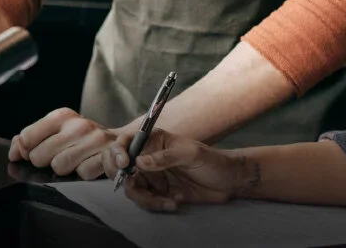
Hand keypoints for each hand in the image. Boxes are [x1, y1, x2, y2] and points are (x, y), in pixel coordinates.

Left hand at [8, 108, 120, 178]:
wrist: (117, 141)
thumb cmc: (79, 138)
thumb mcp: (55, 131)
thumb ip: (29, 139)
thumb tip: (13, 153)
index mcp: (61, 116)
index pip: (26, 138)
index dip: (26, 150)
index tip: (35, 151)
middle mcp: (78, 125)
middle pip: (39, 156)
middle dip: (45, 161)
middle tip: (58, 157)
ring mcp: (95, 140)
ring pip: (59, 167)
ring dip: (64, 169)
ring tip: (74, 161)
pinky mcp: (109, 155)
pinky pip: (82, 174)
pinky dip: (83, 173)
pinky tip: (88, 164)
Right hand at [101, 129, 247, 211]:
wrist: (228, 182)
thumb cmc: (212, 160)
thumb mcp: (191, 154)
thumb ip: (165, 157)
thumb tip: (140, 162)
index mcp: (153, 141)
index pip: (126, 142)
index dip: (117, 151)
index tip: (124, 164)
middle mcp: (147, 158)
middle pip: (120, 167)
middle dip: (125, 179)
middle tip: (135, 187)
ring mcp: (152, 176)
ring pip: (132, 189)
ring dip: (147, 198)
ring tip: (168, 201)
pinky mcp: (158, 192)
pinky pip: (146, 201)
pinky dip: (158, 204)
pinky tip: (176, 202)